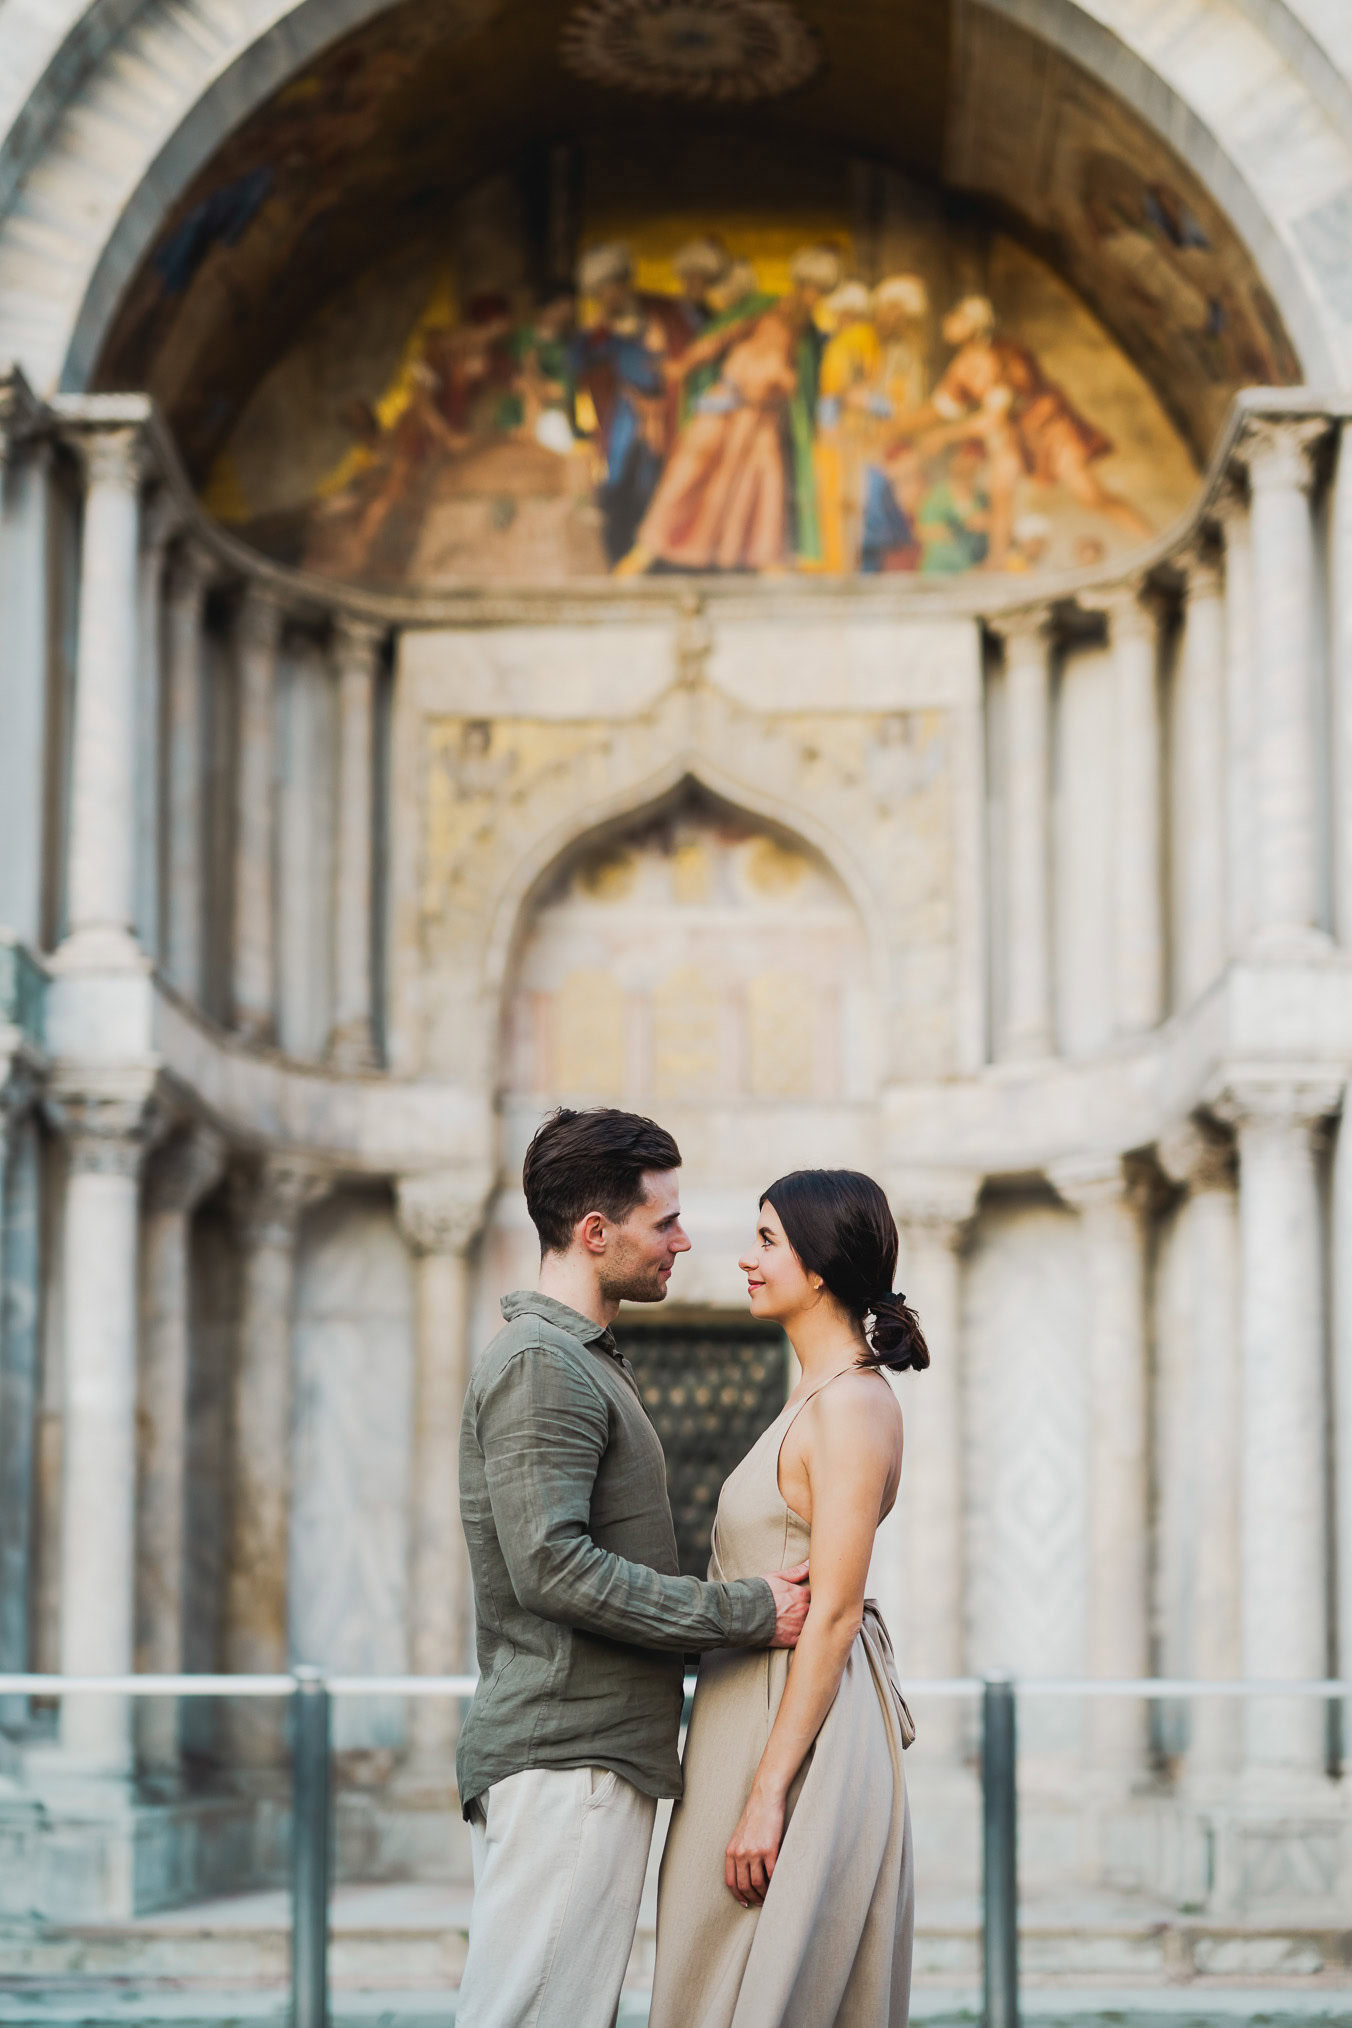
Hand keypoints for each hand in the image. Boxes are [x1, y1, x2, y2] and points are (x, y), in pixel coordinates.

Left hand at [726, 1785, 785, 1906]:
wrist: (765, 1797)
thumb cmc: (754, 1814)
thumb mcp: (740, 1835)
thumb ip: (739, 1852)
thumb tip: (745, 1872)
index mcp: (731, 1850)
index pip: (730, 1881)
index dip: (738, 1895)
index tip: (744, 1902)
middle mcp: (740, 1853)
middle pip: (744, 1885)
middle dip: (752, 1898)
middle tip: (759, 1902)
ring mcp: (755, 1852)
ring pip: (758, 1883)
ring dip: (764, 1894)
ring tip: (769, 1896)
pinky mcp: (769, 1849)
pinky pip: (771, 1874)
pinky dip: (774, 1883)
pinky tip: (777, 1885)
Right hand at [764, 1560, 809, 1646]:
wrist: (745, 1611)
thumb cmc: (759, 1592)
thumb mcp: (777, 1577)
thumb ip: (797, 1571)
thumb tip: (810, 1562)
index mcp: (801, 1595)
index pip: (816, 1595)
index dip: (811, 1597)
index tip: (807, 1598)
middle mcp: (803, 1610)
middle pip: (816, 1611)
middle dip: (812, 1610)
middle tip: (801, 1610)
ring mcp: (798, 1626)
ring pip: (811, 1625)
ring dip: (808, 1623)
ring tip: (798, 1622)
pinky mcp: (792, 1640)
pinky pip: (804, 1640)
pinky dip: (803, 1638)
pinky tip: (796, 1634)